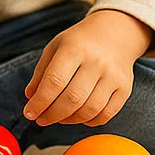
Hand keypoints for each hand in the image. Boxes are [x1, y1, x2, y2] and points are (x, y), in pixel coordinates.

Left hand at [23, 10, 153, 126]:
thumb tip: (30, 97)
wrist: (115, 33)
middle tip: (41, 120)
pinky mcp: (125, 88)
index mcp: (74, 48)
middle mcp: (96, 62)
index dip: (40, 101)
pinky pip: (106, 114)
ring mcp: (113, 76)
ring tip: (58, 118)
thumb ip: (41, 72)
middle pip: (72, 98)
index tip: (29, 113)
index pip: (54, 81)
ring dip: (70, 120)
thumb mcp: (55, 47)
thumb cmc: (79, 42)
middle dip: (53, 114)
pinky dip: (89, 121)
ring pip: (90, 109)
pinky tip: (78, 118)